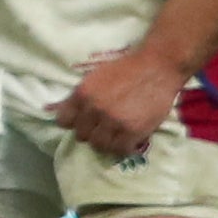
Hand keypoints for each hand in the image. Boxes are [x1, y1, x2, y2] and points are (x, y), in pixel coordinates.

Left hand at [55, 43, 187, 157]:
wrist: (156, 68)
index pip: (64, 121)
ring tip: (114, 136)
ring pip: (99, 145)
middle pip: (81, 135)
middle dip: (90, 132)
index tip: (82, 123)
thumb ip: (80, 96)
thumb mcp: (94, 78)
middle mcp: (94, 109)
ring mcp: (113, 121)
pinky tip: (127, 140)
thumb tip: (61, 110)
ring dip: (106, 142)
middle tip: (101, 129)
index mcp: (82, 94)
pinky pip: (120, 150)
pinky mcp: (133, 131)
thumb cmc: (125, 69)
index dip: (73, 123)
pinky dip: (123, 147)